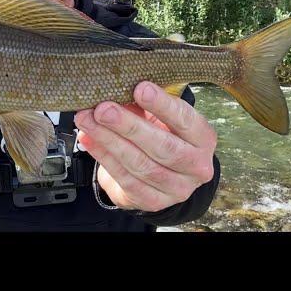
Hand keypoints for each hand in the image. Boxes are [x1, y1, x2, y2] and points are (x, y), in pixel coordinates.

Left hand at [74, 82, 216, 211]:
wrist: (162, 172)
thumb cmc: (162, 134)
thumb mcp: (160, 116)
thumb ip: (144, 105)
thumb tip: (116, 91)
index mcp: (203, 138)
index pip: (185, 120)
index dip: (162, 105)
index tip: (139, 89)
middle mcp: (197, 166)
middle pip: (162, 146)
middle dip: (128, 125)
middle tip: (103, 109)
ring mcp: (177, 188)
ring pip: (141, 164)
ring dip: (109, 140)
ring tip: (87, 121)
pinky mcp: (154, 201)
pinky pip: (126, 179)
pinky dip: (104, 157)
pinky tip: (89, 140)